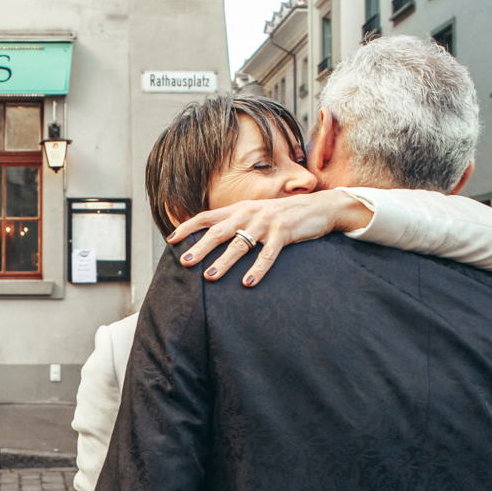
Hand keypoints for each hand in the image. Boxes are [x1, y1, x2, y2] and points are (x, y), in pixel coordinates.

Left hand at [166, 190, 375, 286]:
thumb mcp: (257, 214)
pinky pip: (267, 254)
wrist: (320, 207)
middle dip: (200, 247)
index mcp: (239, 208)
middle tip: (184, 262)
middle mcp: (249, 213)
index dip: (188, 227)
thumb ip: (237, 223)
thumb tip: (213, 238)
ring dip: (224, 261)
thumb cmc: (284, 215)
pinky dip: (257, 269)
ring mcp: (266, 222)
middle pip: (219, 231)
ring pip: (240, 244)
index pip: (207, 216)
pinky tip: (247, 283)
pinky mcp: (284, 232)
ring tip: (209, 277)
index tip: (171, 240)